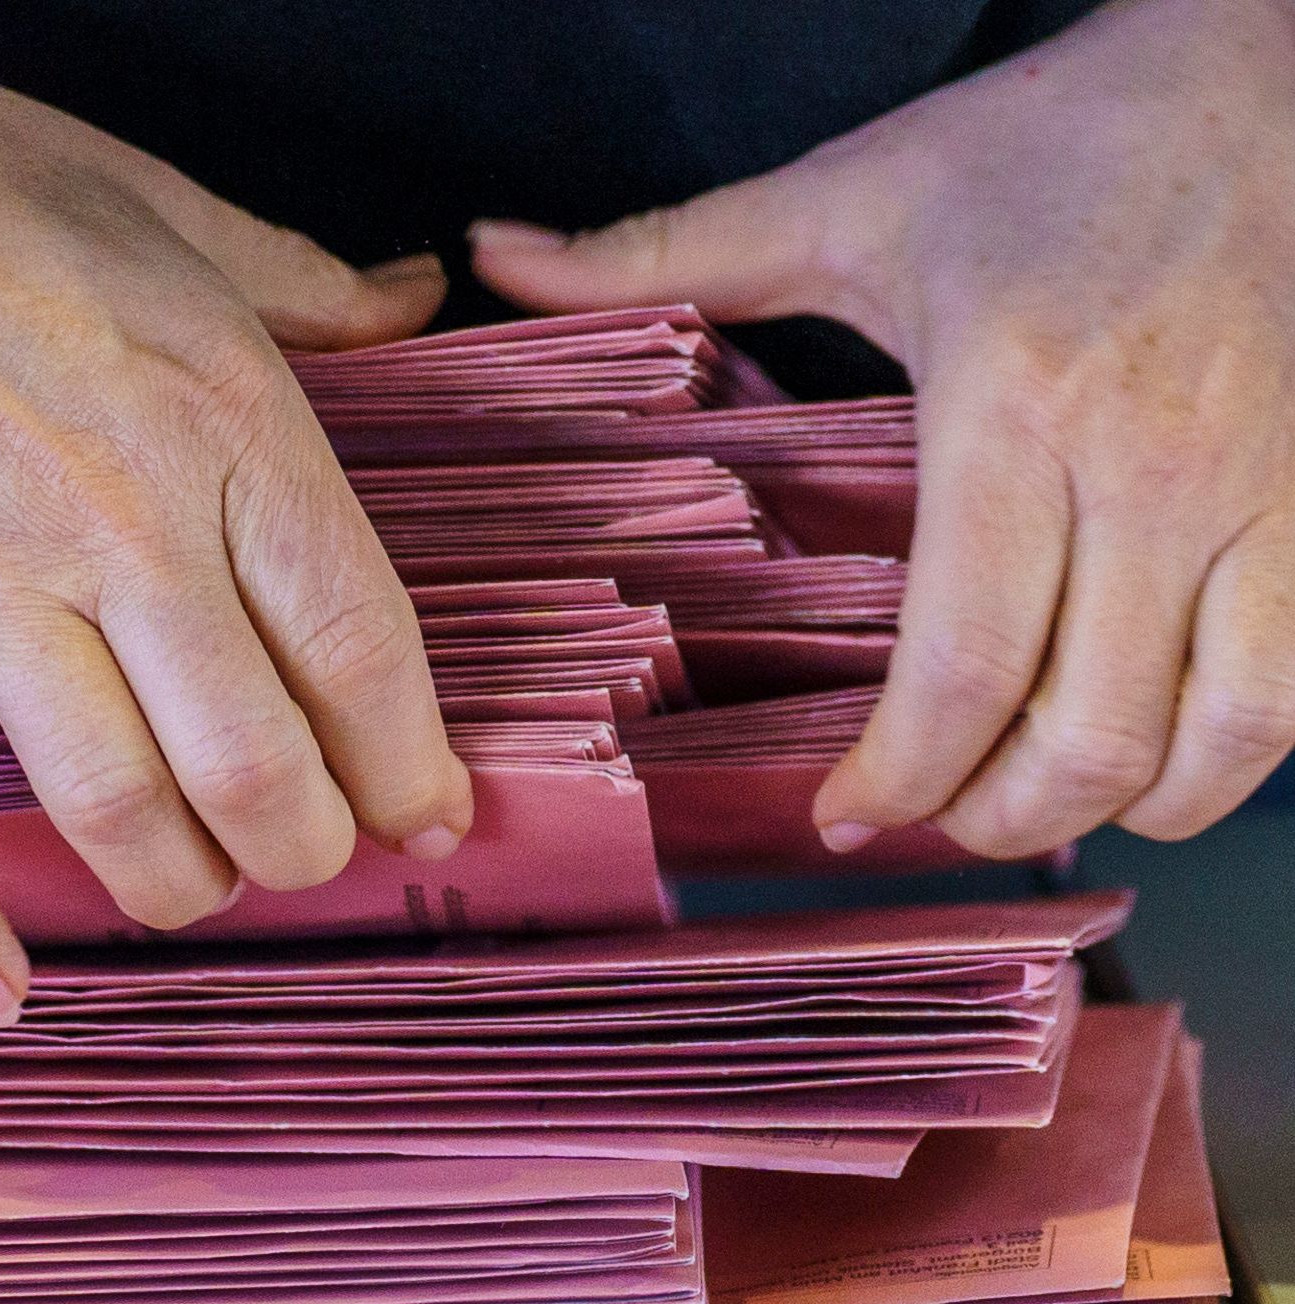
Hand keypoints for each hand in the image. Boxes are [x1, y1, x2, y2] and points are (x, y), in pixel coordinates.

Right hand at [0, 0, 471, 1020]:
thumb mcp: (165, 204)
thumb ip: (301, 285)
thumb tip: (414, 301)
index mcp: (221, 418)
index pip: (357, 645)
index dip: (408, 764)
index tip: (426, 820)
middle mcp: (116, 523)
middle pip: (252, 760)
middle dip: (300, 849)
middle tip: (301, 860)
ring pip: (111, 803)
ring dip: (168, 887)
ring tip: (185, 893)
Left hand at [472, 0, 1294, 858]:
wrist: (1260, 67)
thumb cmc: (1055, 141)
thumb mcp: (845, 198)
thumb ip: (661, 253)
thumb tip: (490, 258)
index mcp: (1016, 403)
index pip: (963, 662)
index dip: (899, 778)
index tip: (843, 817)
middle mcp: (1157, 463)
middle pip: (1086, 733)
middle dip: (990, 819)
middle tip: (924, 825)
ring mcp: (1271, 488)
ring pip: (1216, 738)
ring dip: (1116, 806)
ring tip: (1028, 800)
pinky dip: (1225, 756)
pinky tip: (1148, 749)